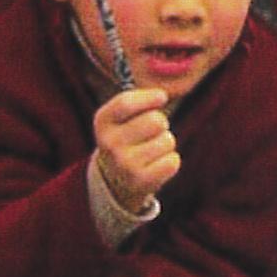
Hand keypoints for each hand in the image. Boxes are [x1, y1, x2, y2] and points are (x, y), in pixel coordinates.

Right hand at [93, 83, 181, 207]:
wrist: (116, 179)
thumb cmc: (127, 137)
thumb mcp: (123, 116)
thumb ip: (139, 101)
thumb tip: (161, 95)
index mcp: (103, 121)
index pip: (126, 102)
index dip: (149, 97)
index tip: (162, 97)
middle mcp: (109, 143)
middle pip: (156, 120)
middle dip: (162, 123)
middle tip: (152, 132)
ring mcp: (124, 164)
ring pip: (167, 140)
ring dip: (166, 143)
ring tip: (152, 150)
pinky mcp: (140, 181)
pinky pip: (173, 161)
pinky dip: (171, 161)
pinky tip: (157, 164)